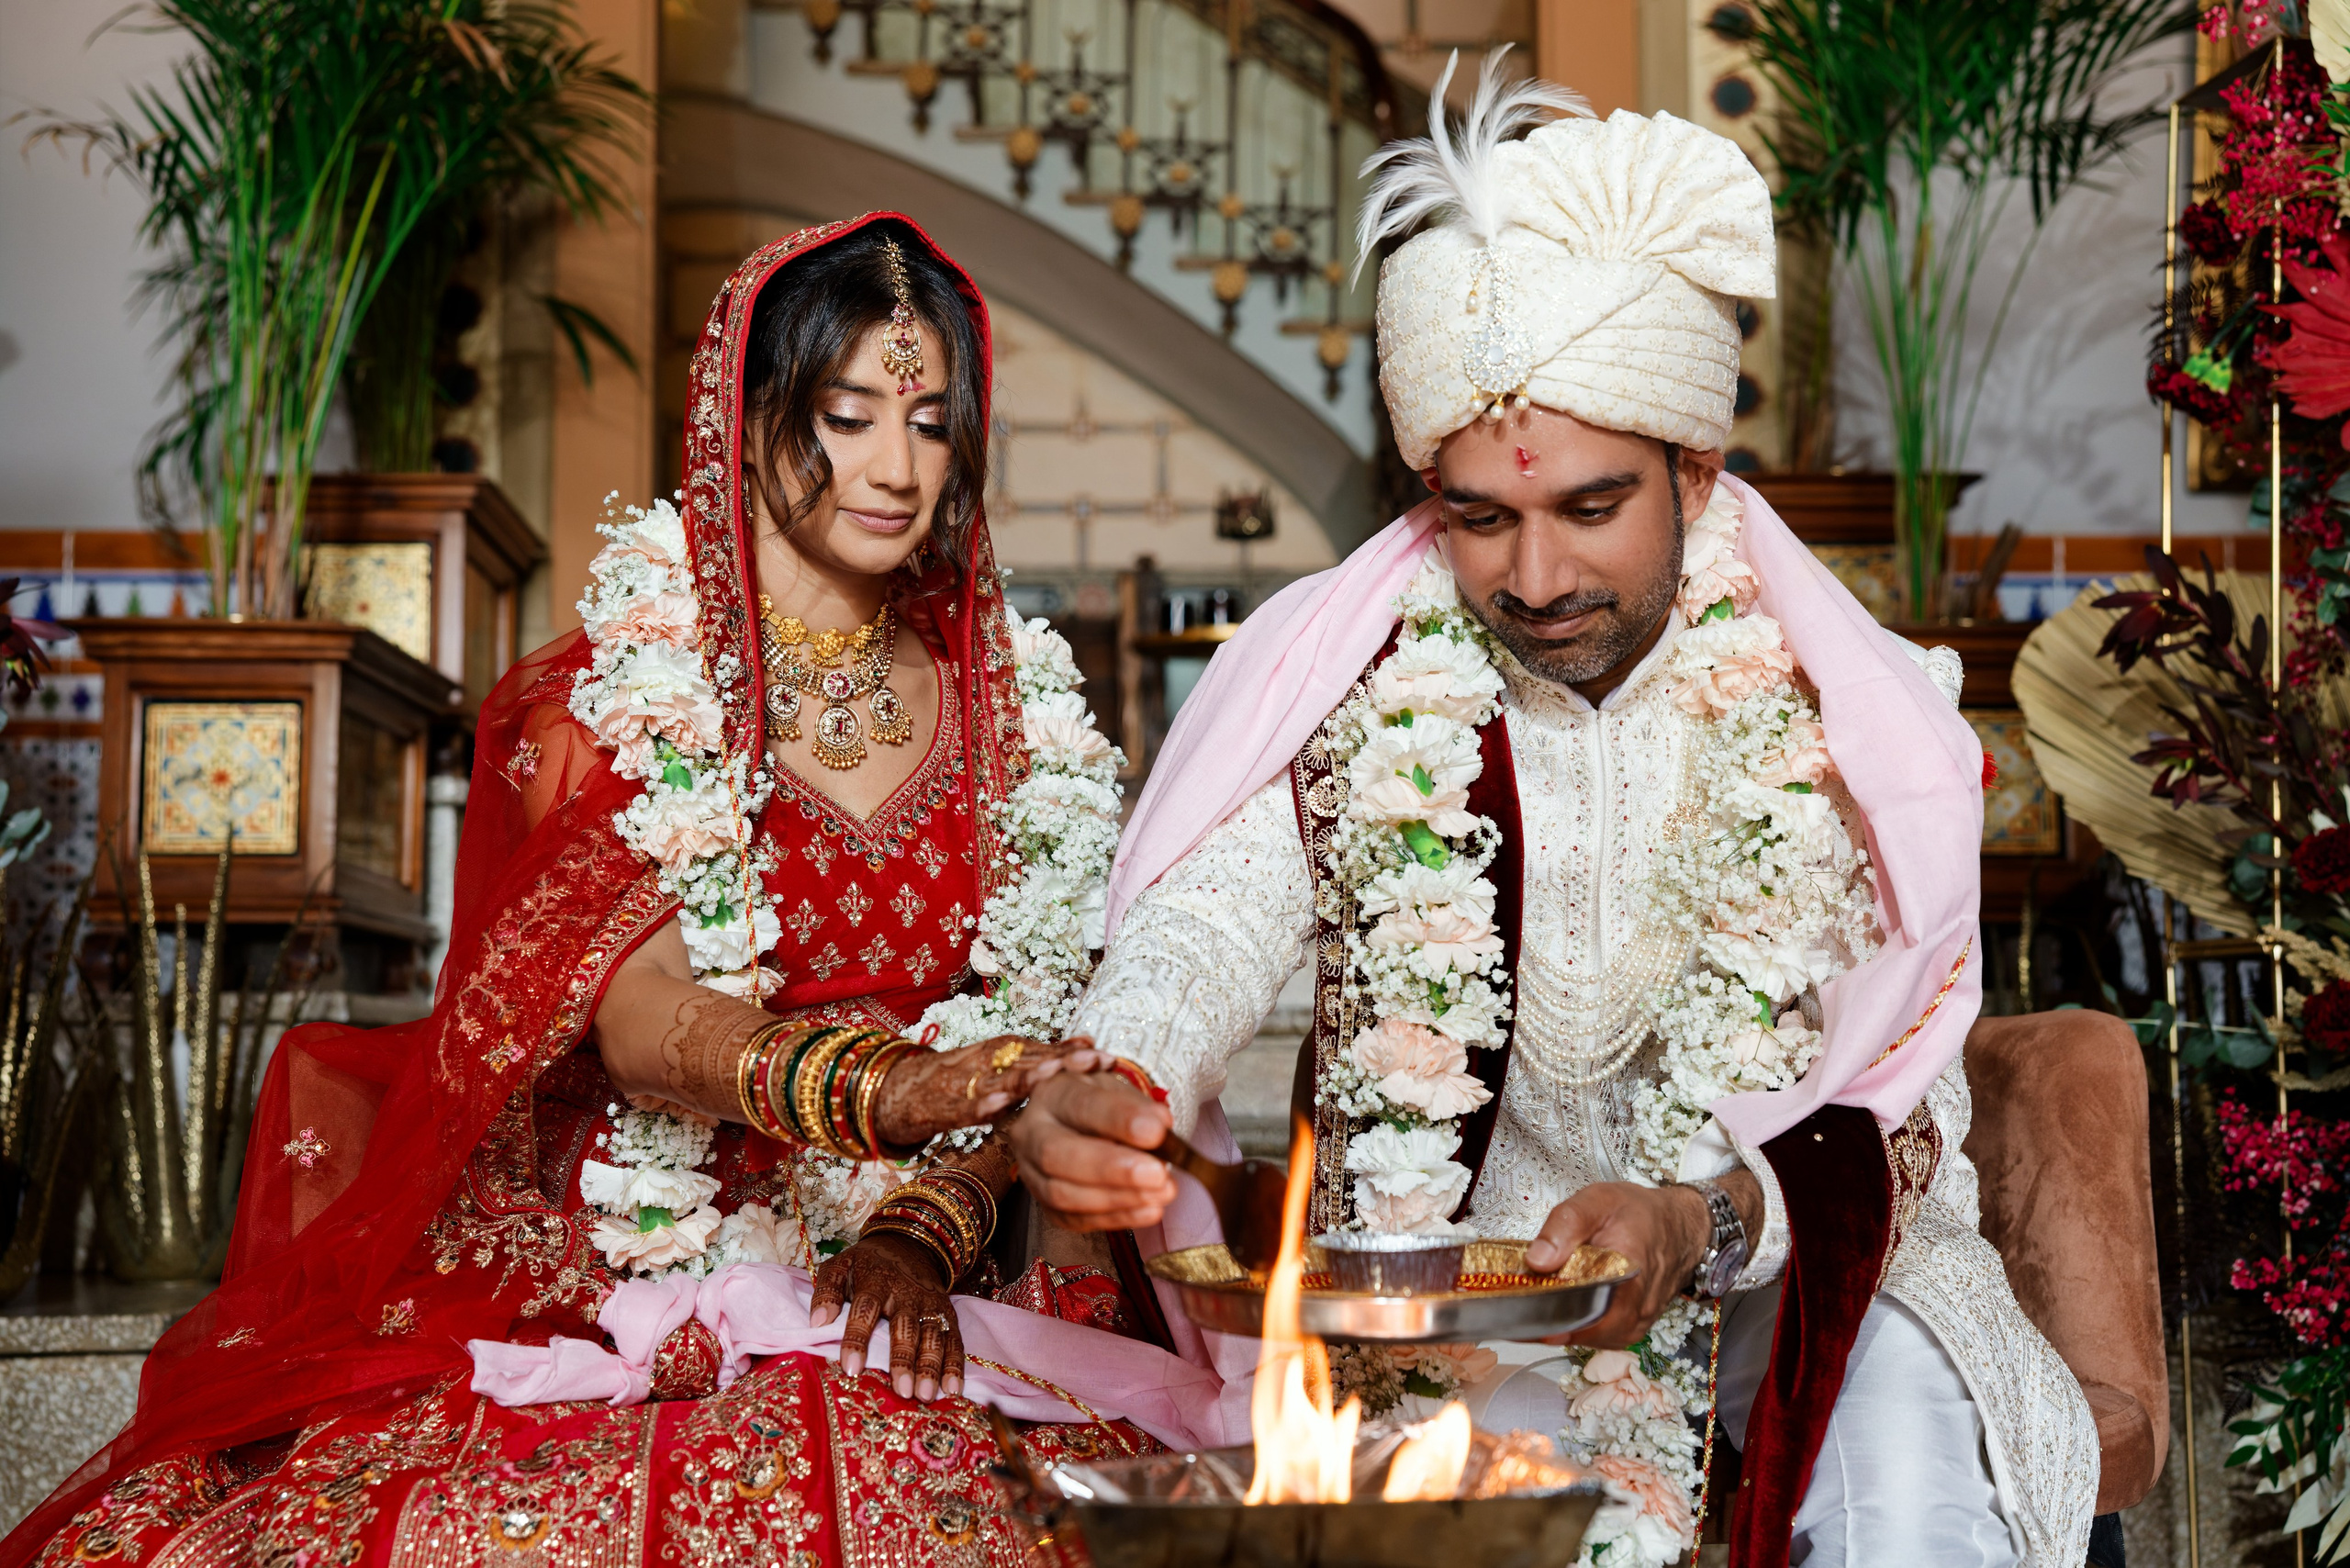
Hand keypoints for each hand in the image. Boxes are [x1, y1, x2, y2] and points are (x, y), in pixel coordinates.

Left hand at [810, 1231, 965, 1400]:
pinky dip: (955, 1364)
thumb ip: (827, 1292)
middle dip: (904, 1359)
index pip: (866, 1309)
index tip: (851, 1368)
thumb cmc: (866, 1265)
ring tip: (925, 1395)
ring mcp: (929, 1304)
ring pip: (933, 1336)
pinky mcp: (947, 1313)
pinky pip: (954, 1339)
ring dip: (931, 1366)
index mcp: (876, 1281)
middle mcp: (906, 1293)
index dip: (858, 1338)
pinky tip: (953, 1389)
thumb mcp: (841, 1267)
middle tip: (902, 1390)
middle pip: (906, 1327)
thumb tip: (816, 1323)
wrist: (908, 1244)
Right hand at [870, 1034, 1078, 1149]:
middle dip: (1065, 1062)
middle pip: (1035, 1059)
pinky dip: (986, 1104)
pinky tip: (1002, 1106)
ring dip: (1031, 1076)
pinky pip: (971, 1104)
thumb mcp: (1008, 1061)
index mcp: (1011, 1049)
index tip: (1110, 1057)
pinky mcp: (953, 1103)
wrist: (910, 1089)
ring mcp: (974, 1081)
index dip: (1079, 1053)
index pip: (1050, 1049)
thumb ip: (1045, 1056)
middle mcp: (994, 1059)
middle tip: (1096, 1063)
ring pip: (1006, 1078)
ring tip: (1054, 1075)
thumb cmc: (971, 1076)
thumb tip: (1091, 1043)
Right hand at [1007, 1055, 1177, 1230]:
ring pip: (1062, 1193)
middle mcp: (1032, 1132)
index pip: (1082, 1105)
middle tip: (1157, 1174)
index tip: (1157, 1131)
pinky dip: (1116, 1218)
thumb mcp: (1119, 1092)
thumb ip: (1139, 1107)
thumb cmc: (1100, 1108)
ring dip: (1118, 1198)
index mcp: (1053, 1094)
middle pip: (1057, 1154)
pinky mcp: (1045, 1207)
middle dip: (1111, 1168)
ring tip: (1162, 1193)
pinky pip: (1075, 1219)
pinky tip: (1149, 1211)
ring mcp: (1032, 1173)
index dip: (1120, 1120)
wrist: (1074, 1129)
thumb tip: (1161, 1125)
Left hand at [1523, 1182, 1711, 1348]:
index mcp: (1628, 1270)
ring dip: (1564, 1328)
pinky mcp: (1636, 1326)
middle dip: (1552, 1323)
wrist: (1678, 1226)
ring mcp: (1639, 1320)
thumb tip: (1537, 1260)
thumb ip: (1565, 1225)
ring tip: (1537, 1310)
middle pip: (1587, 1331)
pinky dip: (1581, 1328)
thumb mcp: (1597, 1201)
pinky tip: (1563, 1313)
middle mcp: (1638, 1305)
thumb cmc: (1637, 1212)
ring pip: (1594, 1338)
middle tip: (1522, 1309)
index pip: (1590, 1310)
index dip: (1553, 1315)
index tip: (1524, 1313)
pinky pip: (1603, 1336)